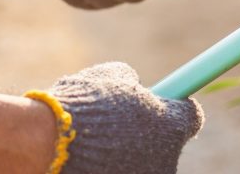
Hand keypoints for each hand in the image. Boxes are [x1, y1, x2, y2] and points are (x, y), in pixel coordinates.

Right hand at [50, 62, 202, 173]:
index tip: (165, 102)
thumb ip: (132, 82)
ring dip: (129, 152)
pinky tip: (89, 158)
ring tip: (97, 140)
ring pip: (144, 162)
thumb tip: (134, 85)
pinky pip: (125, 172)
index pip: (191, 116)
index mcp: (172, 126)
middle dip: (148, 133)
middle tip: (121, 123)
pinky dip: (111, 166)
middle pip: (167, 144)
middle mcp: (167, 160)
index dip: (176, 107)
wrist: (48, 143)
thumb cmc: (82, 105)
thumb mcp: (111, 76)